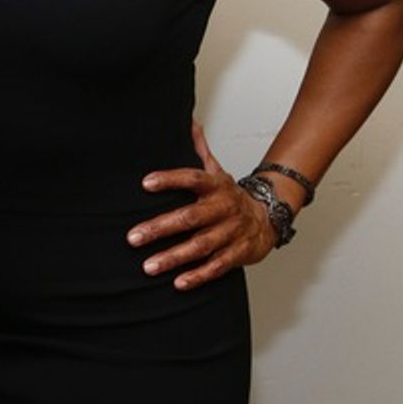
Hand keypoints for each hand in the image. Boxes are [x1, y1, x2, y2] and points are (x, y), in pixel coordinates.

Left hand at [127, 121, 275, 289]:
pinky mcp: (239, 253)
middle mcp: (224, 208)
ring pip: (201, 246)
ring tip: (148, 266)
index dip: (170, 179)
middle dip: (160, 228)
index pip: (192, 178)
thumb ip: (199, 150)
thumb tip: (188, 121)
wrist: (269, 216)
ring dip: (174, 257)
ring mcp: (232, 232)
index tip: (145, 183)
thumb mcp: (216, 171)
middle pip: (190, 218)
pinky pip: (217, 266)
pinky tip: (178, 282)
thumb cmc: (230, 196)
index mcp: (216, 186)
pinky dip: (199, 275)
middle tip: (133, 237)